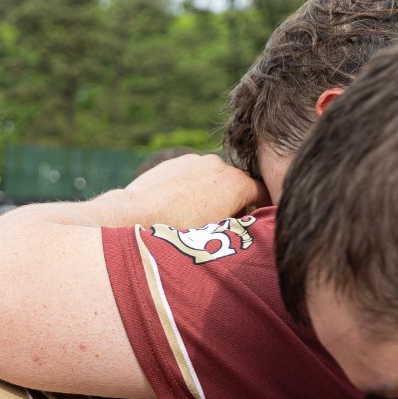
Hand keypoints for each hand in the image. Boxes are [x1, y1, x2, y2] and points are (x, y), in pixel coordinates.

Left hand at [118, 154, 266, 227]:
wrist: (134, 217)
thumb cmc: (179, 235)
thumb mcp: (219, 238)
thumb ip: (241, 228)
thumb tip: (249, 228)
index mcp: (236, 182)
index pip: (263, 192)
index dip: (262, 209)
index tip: (256, 224)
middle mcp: (218, 165)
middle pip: (236, 185)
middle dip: (233, 204)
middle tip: (220, 229)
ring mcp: (194, 160)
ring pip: (212, 179)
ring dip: (210, 195)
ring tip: (194, 220)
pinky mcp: (173, 162)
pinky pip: (190, 176)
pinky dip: (190, 189)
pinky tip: (176, 209)